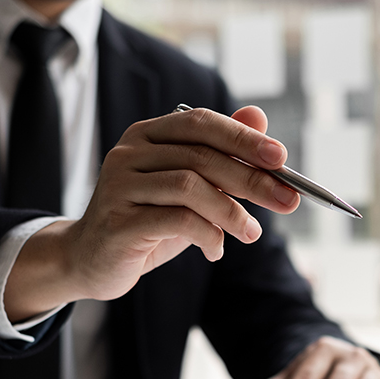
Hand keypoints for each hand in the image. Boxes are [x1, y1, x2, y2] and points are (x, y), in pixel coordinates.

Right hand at [4, 106, 300, 320]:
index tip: (281, 158)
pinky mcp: (118, 221)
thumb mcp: (190, 188)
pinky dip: (208, 235)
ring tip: (250, 234)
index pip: (201, 122)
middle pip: (202, 156)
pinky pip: (176, 220)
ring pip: (191, 186)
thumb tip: (259, 118)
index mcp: (148, 135)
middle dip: (252, 179)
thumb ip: (221, 155)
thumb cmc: (148, 220)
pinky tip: (216, 250)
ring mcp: (119, 185)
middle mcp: (130, 152)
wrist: (92, 261)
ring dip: (231, 212)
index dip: (243, 138)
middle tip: (287, 200)